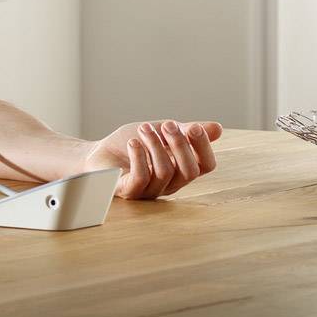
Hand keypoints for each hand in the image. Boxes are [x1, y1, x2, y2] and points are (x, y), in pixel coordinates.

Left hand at [84, 119, 221, 199]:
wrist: (98, 153)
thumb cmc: (130, 144)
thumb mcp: (160, 133)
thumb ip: (185, 131)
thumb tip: (218, 128)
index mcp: (181, 169)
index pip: (206, 165)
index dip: (204, 147)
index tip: (193, 126)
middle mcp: (169, 184)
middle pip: (190, 171)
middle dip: (180, 143)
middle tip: (166, 124)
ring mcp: (150, 191)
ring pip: (165, 172)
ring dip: (155, 145)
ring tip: (143, 129)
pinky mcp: (129, 192)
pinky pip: (142, 178)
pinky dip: (140, 157)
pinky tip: (133, 143)